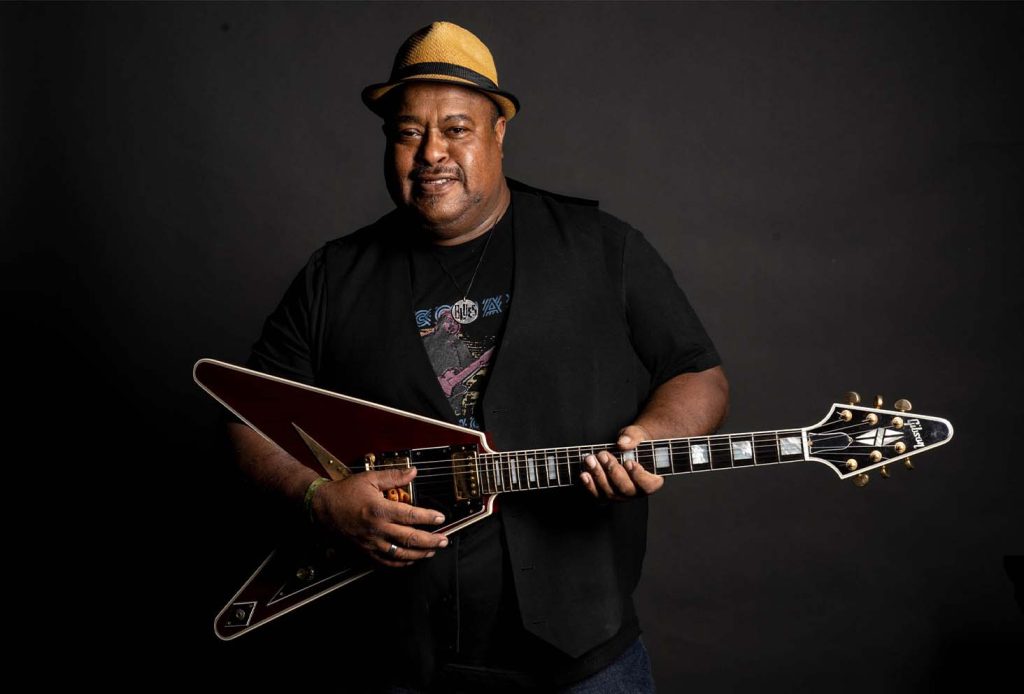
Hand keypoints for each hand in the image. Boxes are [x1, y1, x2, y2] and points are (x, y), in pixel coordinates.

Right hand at [311, 467, 447, 566]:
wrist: (323, 507)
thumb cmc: (345, 492)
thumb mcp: (370, 478)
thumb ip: (394, 476)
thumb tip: (413, 472)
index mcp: (379, 509)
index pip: (410, 516)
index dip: (428, 518)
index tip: (440, 518)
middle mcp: (377, 529)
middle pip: (409, 539)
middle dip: (430, 541)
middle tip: (444, 540)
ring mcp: (371, 542)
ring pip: (400, 554)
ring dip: (419, 554)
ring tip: (432, 551)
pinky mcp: (366, 550)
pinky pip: (386, 561)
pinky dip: (401, 563)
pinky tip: (411, 560)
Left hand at [579, 424, 664, 499]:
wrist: (625, 448)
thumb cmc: (635, 443)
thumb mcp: (637, 435)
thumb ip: (633, 438)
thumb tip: (623, 443)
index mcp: (651, 479)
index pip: (648, 485)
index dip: (639, 476)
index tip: (629, 462)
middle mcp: (636, 491)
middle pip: (626, 490)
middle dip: (613, 472)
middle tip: (604, 455)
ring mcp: (621, 496)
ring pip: (610, 493)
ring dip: (598, 475)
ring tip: (590, 459)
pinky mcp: (606, 495)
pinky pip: (598, 495)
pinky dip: (590, 485)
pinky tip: (585, 474)